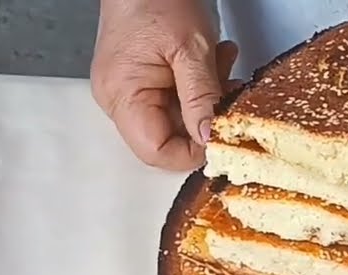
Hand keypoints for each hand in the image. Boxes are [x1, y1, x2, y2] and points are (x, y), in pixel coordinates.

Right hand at [92, 0, 239, 170]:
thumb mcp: (191, 49)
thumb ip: (202, 98)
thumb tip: (210, 138)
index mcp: (122, 95)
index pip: (156, 152)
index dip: (193, 151)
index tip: (222, 134)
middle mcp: (120, 99)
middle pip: (169, 138)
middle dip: (204, 118)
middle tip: (227, 91)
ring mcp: (131, 89)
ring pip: (179, 118)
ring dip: (207, 97)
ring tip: (219, 64)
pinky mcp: (144, 79)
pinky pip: (177, 98)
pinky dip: (201, 85)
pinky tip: (212, 61)